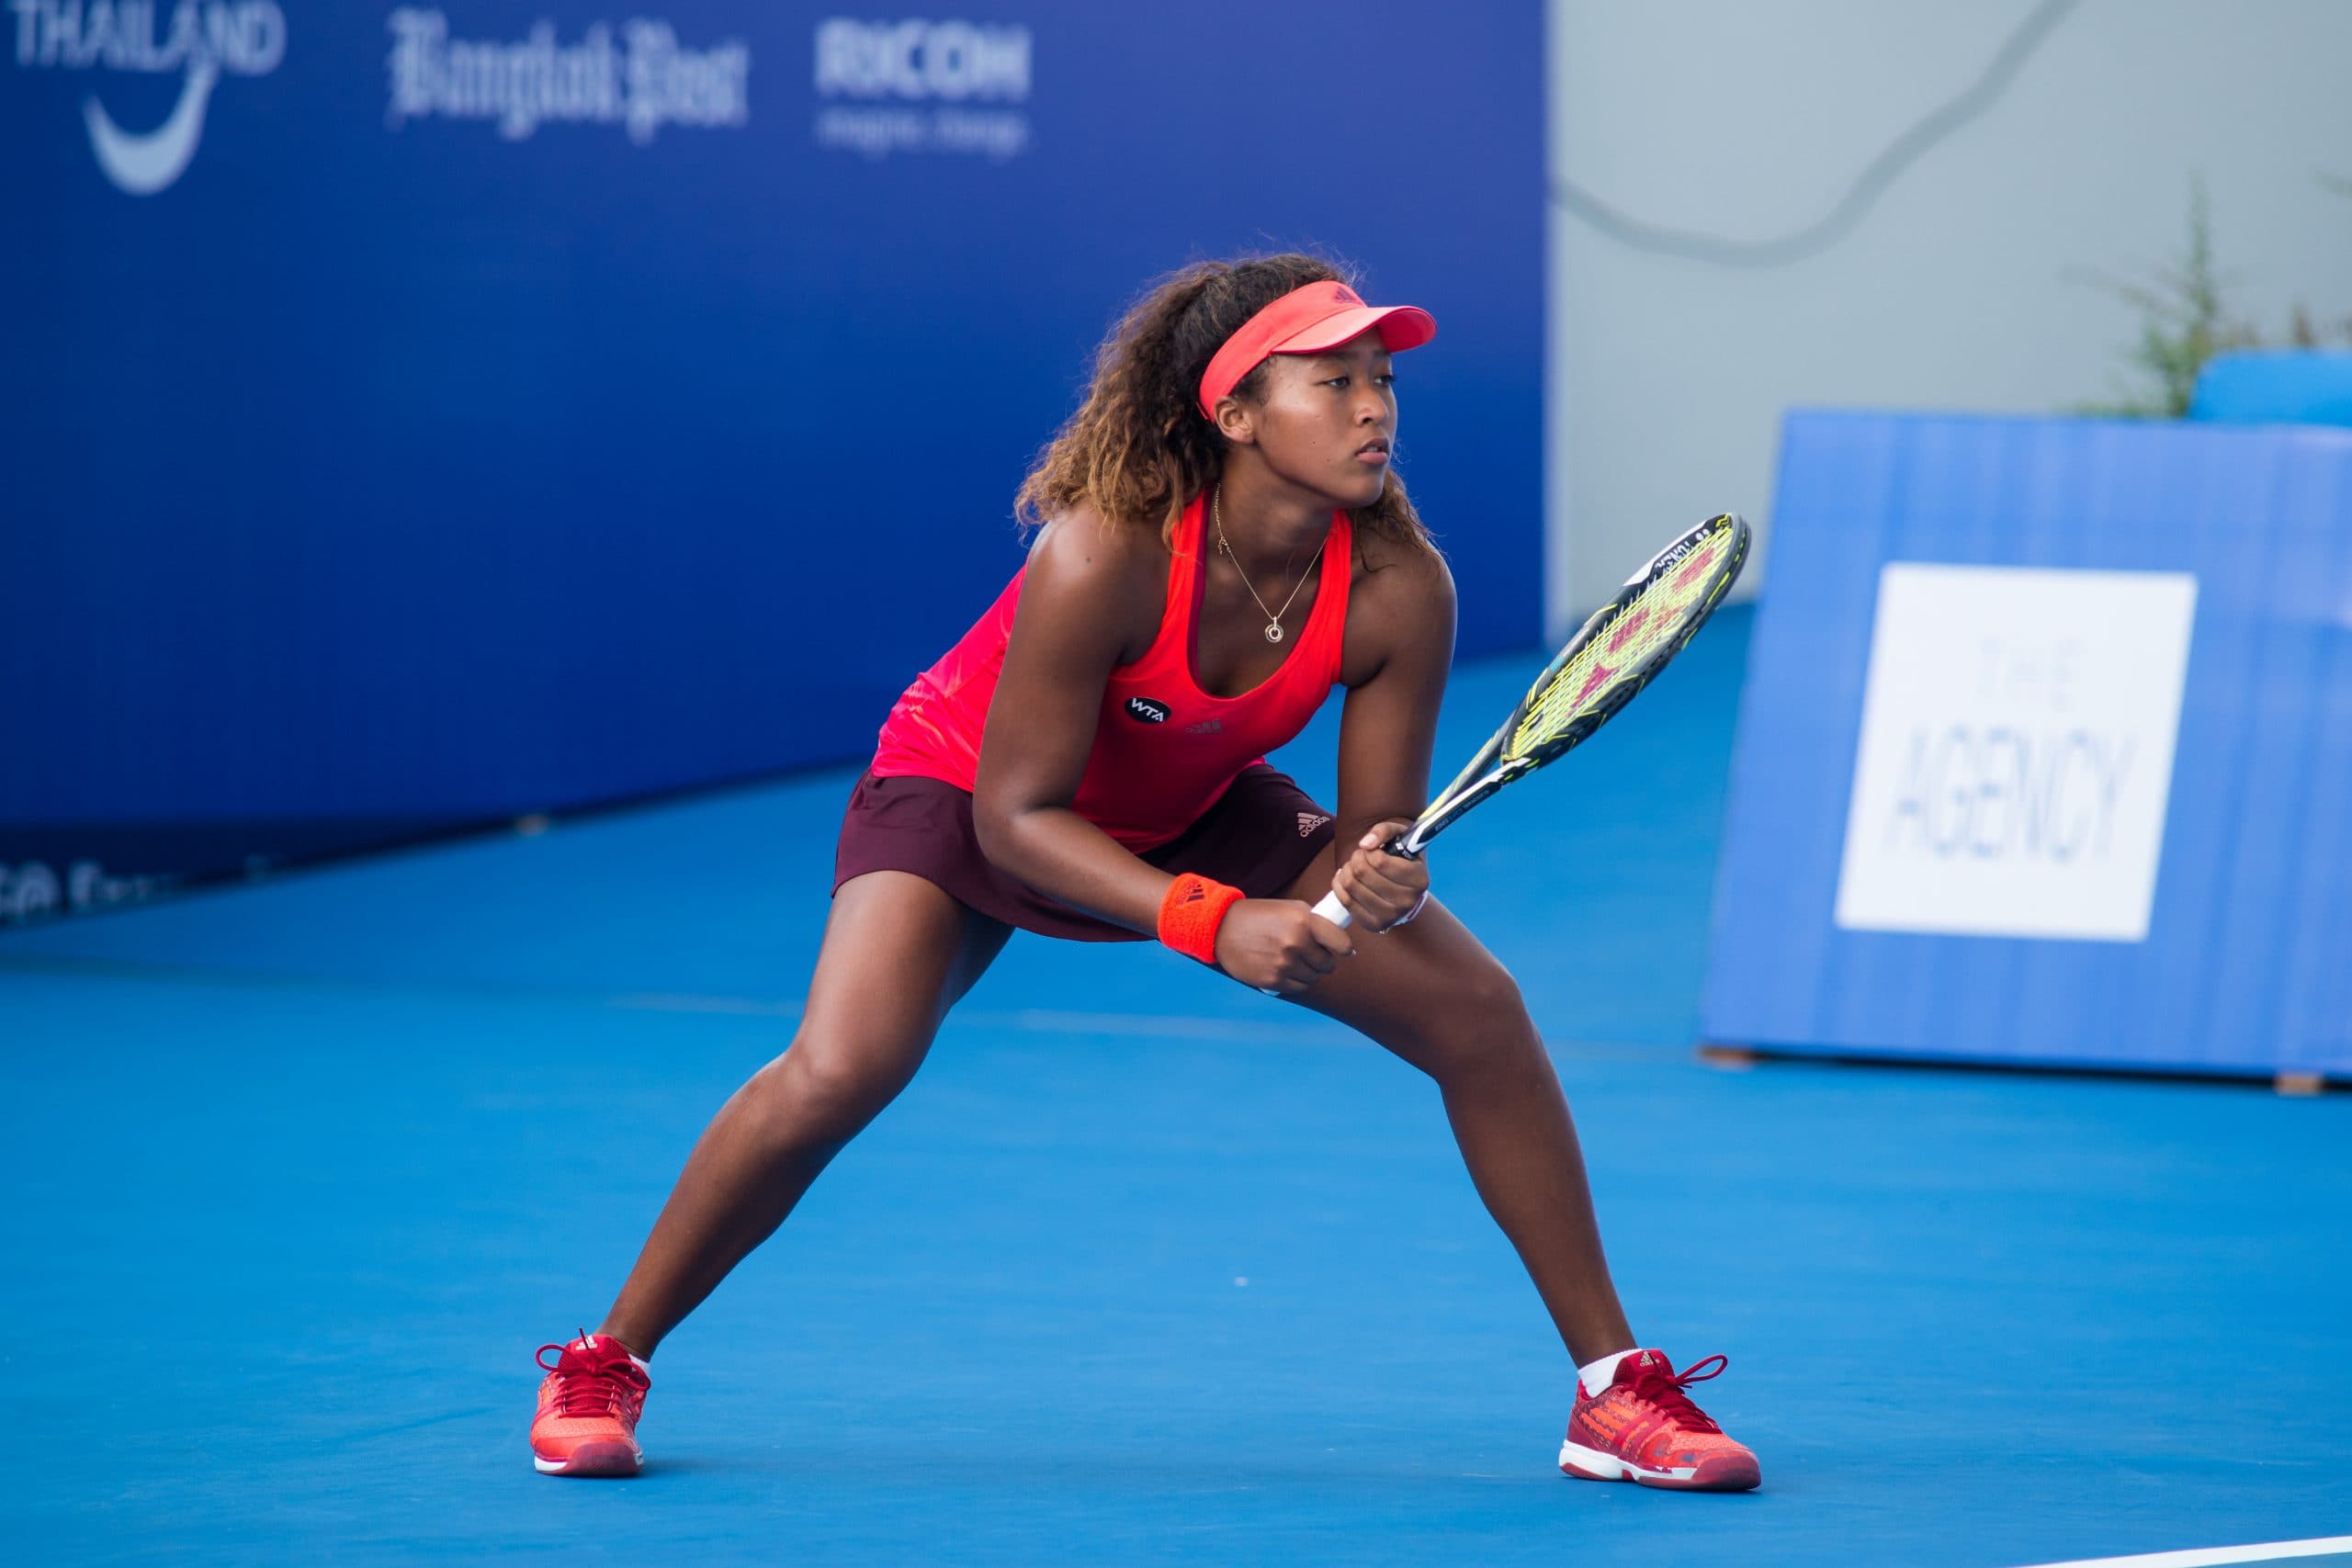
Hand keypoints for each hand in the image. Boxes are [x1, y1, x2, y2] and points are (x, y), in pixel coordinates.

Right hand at [1214, 898, 1354, 993]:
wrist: (1223, 928)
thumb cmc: (1259, 916)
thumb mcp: (1290, 908)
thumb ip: (1315, 921)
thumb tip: (1339, 939)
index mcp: (1304, 921)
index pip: (1341, 943)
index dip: (1344, 948)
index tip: (1344, 950)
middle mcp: (1296, 943)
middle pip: (1328, 964)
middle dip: (1323, 960)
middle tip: (1311, 954)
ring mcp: (1284, 963)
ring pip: (1314, 978)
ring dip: (1309, 972)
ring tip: (1294, 961)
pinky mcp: (1273, 980)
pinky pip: (1299, 988)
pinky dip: (1296, 981)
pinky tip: (1285, 969)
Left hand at [1331, 819, 1429, 931]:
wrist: (1400, 886)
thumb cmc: (1399, 857)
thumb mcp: (1399, 836)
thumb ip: (1384, 830)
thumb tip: (1365, 844)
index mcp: (1420, 879)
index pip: (1380, 862)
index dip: (1371, 852)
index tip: (1373, 851)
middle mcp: (1408, 901)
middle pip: (1362, 872)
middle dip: (1356, 858)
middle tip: (1360, 856)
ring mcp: (1392, 917)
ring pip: (1351, 885)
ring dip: (1347, 870)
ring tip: (1354, 867)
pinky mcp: (1375, 925)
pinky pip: (1345, 901)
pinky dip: (1339, 885)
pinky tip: (1345, 878)